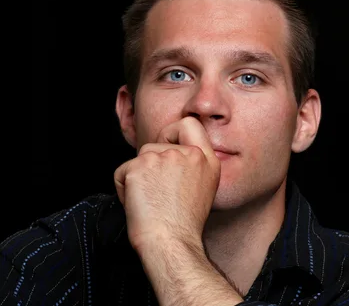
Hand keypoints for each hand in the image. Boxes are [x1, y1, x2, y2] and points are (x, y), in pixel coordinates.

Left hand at [114, 116, 220, 252]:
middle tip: (156, 188)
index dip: (173, 132)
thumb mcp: (204, 188)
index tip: (168, 145)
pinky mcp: (140, 165)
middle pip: (158, 143)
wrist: (171, 242)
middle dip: (150, 163)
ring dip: (138, 177)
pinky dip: (124, 188)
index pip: (190, 124)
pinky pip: (122, 172)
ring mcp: (164, 157)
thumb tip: (171, 155)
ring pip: (140, 158)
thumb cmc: (184, 224)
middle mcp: (188, 154)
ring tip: (150, 201)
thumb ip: (193, 166)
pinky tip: (139, 204)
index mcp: (207, 159)